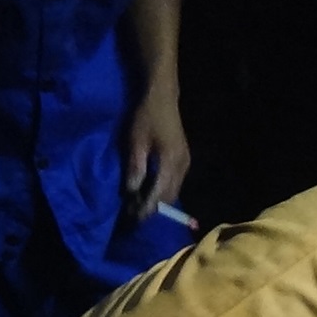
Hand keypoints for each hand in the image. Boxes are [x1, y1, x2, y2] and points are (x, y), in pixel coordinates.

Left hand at [123, 86, 189, 220]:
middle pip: (169, 197)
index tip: (132, 219)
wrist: (162, 98)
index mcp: (171, 163)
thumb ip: (135, 168)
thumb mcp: (135, 142)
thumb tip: (130, 192)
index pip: (158, 194)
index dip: (146, 208)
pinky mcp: (184, 160)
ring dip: (158, 201)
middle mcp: (183, 167)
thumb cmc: (146, 116)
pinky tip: (150, 191)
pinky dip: (163, 191)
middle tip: (134, 216)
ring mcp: (186, 164)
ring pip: (173, 192)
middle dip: (152, 209)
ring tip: (140, 205)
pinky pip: (175, 183)